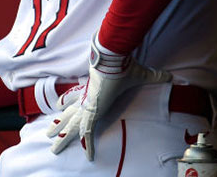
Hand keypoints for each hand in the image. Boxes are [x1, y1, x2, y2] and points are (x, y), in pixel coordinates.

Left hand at [46, 35, 170, 159]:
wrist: (114, 59)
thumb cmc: (124, 65)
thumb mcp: (140, 74)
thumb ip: (154, 76)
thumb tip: (169, 76)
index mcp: (91, 89)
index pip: (75, 97)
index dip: (67, 101)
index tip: (59, 105)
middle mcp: (86, 99)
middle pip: (68, 114)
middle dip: (58, 125)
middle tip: (47, 135)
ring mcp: (87, 106)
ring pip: (71, 126)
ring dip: (62, 137)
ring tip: (52, 148)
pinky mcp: (93, 112)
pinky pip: (88, 133)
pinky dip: (89, 145)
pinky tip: (89, 157)